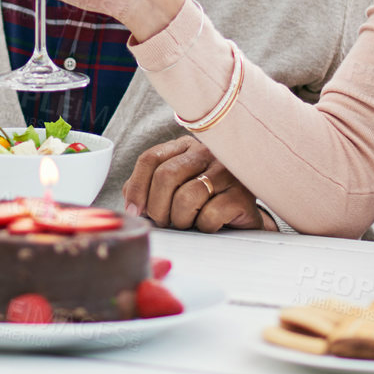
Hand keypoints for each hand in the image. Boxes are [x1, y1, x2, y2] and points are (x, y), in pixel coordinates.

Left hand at [123, 136, 275, 232]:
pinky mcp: (241, 194)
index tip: (134, 210)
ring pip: (186, 197)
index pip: (151, 158)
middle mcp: (206, 153)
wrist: (241, 221)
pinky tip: (210, 224)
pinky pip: (210, 214)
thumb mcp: (172, 190)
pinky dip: (204, 226)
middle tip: (163, 221)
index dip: (137, 187)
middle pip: (165, 176)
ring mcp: (226, 171)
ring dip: (180, 219)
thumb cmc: (201, 205)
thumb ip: (148, 188)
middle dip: (157, 207)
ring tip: (188, 223)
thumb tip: (131, 202)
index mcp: (184, 147)